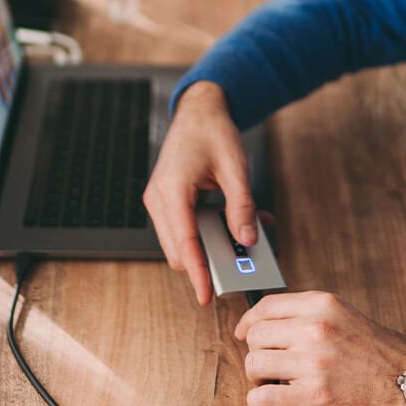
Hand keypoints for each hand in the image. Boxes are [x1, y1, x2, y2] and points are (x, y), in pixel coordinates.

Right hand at [142, 81, 258, 305]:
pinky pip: (184, 228)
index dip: (196, 272)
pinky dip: (207, 232)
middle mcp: (159, 199)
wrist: (198, 109)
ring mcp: (159, 200)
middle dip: (207, 262)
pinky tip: (233, 222)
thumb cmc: (213, 132)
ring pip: (181, 242)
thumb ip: (241, 207)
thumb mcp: (236, 169)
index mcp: (172, 190)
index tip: (206, 296)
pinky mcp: (167, 201)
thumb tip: (246, 240)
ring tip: (244, 236)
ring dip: (209, 246)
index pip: (184, 243)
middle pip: (178, 249)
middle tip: (241, 263)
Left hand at [234, 291, 405, 405]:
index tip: (245, 333)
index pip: (266, 306)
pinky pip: (261, 397)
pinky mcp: (311, 397)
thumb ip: (316, 316)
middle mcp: (315, 330)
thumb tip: (279, 322)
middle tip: (270, 365)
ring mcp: (312, 363)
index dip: (249, 322)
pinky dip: (259, 402)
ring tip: (273, 383)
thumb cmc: (389, 361)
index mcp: (324, 307)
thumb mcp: (352, 319)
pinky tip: (271, 402)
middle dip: (258, 352)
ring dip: (258, 377)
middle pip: (256, 336)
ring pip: (253, 364)